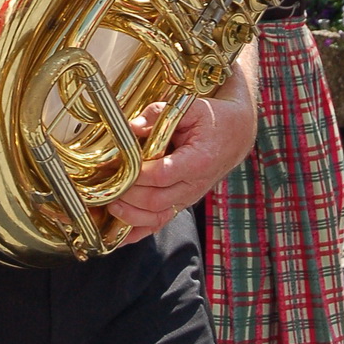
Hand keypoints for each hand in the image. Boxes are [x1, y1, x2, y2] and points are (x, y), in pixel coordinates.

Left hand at [108, 66, 256, 243]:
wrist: (236, 134)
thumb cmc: (212, 120)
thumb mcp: (191, 107)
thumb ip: (159, 114)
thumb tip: (132, 127)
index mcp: (198, 161)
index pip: (163, 175)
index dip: (138, 175)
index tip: (119, 167)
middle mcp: (194, 185)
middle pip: (156, 200)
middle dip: (128, 196)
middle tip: (107, 185)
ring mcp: (188, 197)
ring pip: (157, 217)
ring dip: (130, 216)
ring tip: (110, 205)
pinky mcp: (182, 203)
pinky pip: (159, 223)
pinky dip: (138, 232)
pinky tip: (118, 236)